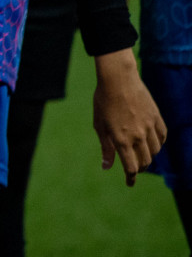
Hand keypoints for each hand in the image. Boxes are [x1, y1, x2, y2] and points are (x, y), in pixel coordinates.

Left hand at [93, 48, 166, 185]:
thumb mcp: (99, 124)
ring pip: (155, 150)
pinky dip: (159, 142)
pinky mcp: (156, 117)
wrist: (118, 79)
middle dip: (140, 167)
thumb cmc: (103, 101)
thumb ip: (105, 147)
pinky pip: (162, 136)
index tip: (129, 182)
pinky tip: (152, 142)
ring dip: (149, 156)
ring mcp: (149, 126)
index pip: (131, 167)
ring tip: (141, 154)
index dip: (131, 177)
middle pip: (145, 161)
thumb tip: (106, 167)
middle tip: (134, 168)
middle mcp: (137, 136)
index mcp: (121, 139)